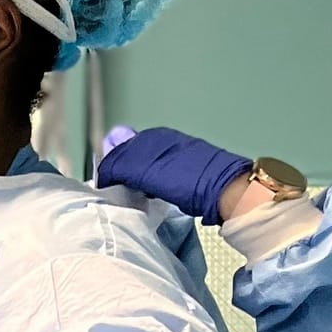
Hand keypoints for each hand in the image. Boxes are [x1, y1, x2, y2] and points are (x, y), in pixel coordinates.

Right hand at [96, 126, 251, 224]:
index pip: (119, 152)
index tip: (104, 188)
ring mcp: (175, 152)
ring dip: (134, 178)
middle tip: (113, 191)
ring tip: (130, 193)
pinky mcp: (185, 166)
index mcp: (152, 137)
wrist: (227, 190)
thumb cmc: (189, 182)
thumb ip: (123, 168)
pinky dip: (148, 181)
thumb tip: (105, 171)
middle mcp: (163, 140)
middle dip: (119, 172)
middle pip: (130, 155)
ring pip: (143, 164)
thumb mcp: (148, 173)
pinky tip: (150, 192)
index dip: (109, 170)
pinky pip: (157, 171)